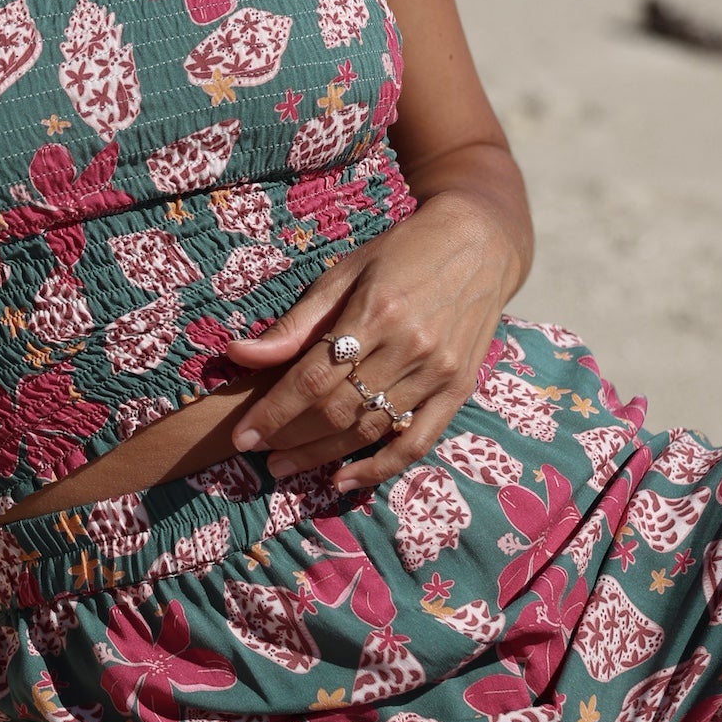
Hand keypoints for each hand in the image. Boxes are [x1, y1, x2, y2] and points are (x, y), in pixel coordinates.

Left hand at [223, 190, 520, 492]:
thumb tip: (240, 355)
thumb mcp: (345, 273)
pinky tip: (344, 480)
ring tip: (286, 466)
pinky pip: (416, 442)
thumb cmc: (404, 252)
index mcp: (375, 312)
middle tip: (259, 453)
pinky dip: (379, 468)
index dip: (273, 412)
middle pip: (338, 410)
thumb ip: (296, 323)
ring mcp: (438, 372)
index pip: (312, 377)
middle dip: (290, 438)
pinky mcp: (459, 388)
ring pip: (370, 429)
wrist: (481, 242)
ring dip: (322, 455)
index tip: (243, 435)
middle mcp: (409, 347)